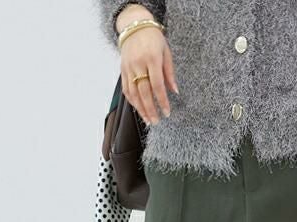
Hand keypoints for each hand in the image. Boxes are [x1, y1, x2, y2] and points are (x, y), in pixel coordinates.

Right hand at [117, 8, 178, 124]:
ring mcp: (128, 67)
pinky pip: (126, 88)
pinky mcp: (122, 69)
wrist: (134, 25)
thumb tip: (174, 92)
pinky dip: (132, 100)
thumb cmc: (154, 39)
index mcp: (152, 59)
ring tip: (148, 120)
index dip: (162, 101)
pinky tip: (138, 109)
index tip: (167, 112)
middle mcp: (138, 64)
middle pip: (144, 92)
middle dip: (150, 109)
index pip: (157, 85)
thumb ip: (170, 73)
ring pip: (133, 92)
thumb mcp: (166, 53)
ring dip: (140, 108)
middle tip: (156, 121)